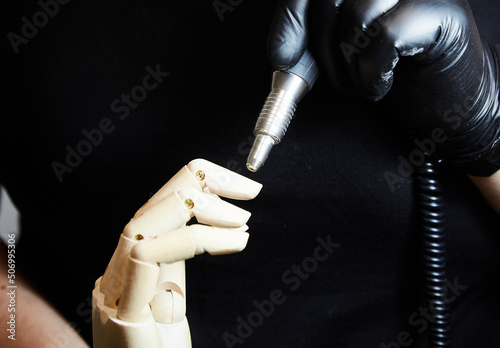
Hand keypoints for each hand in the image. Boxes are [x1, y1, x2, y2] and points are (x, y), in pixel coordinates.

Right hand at [92, 159, 261, 347]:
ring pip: (146, 219)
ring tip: (244, 221)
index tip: (241, 188)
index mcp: (133, 263)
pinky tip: (234, 242)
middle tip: (249, 190)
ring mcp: (114, 287)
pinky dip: (196, 239)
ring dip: (201, 208)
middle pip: (153, 202)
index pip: (160, 205)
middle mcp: (119, 268)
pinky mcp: (121, 309)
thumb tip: (215, 230)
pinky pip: (148, 254)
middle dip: (203, 183)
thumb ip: (176, 264)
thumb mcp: (170, 301)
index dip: (199, 184)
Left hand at [268, 0, 499, 175]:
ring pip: (355, 16)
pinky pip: (383, 38)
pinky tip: (380, 86)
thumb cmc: (394, 74)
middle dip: (320, 49)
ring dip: (348, 68)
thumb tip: (283, 52)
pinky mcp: (440, 11)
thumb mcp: (344, 54)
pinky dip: (372, 75)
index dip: (291, 16)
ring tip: (362, 84)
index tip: (282, 56)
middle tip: (336, 81)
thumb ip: (316, 41)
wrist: (447, 101)